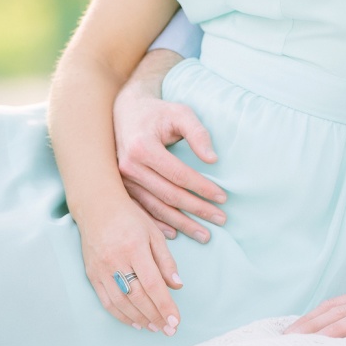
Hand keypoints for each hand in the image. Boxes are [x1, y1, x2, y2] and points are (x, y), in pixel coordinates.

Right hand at [80, 196, 182, 334]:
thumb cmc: (129, 216)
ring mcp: (101, 269)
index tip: (175, 321)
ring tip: (155, 328)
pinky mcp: (91, 275)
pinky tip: (135, 321)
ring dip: (140, 319)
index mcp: (135, 247)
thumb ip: (166, 260)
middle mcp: (116, 260)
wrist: (97, 206)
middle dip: (155, 316)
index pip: (152, 284)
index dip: (164, 305)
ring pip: (121, 303)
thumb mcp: (153, 232)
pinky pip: (106, 302)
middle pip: (138, 297)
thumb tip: (177, 285)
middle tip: (169, 330)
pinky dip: (121, 315)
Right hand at [114, 51, 225, 243]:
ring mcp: (123, 180)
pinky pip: (141, 210)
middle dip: (197, 209)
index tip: (222, 197)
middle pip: (169, 195)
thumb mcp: (180, 113)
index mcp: (143, 147)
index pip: (178, 175)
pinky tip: (175, 233)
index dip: (202, 187)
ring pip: (156, 207)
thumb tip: (213, 160)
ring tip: (204, 234)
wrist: (124, 111)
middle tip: (220, 220)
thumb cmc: (157, 112)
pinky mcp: (122, 187)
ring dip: (181, 223)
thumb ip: (198, 133)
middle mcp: (129, 166)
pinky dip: (158, 224)